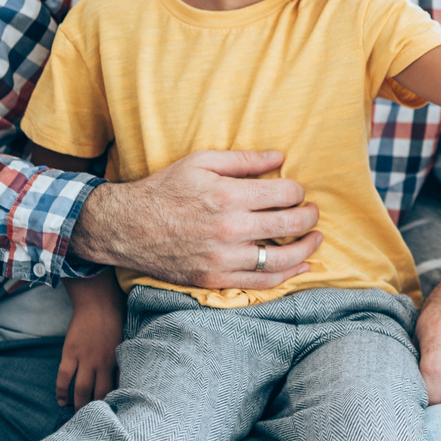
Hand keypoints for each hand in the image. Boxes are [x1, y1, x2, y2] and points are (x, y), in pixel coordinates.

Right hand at [57, 282, 122, 407]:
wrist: (98, 303)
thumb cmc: (115, 321)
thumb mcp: (125, 343)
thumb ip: (123, 361)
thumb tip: (126, 380)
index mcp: (118, 361)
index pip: (117, 388)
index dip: (115, 402)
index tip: (115, 414)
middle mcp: (103, 363)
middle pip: (100, 394)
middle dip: (97, 409)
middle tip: (94, 420)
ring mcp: (85, 359)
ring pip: (81, 389)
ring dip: (79, 405)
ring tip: (78, 415)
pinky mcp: (70, 354)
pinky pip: (64, 377)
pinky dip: (61, 391)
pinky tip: (62, 402)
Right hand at [69, 150, 322, 289]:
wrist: (125, 227)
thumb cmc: (164, 190)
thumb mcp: (200, 162)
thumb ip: (243, 160)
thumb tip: (280, 157)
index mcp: (228, 196)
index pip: (285, 195)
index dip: (298, 191)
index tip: (297, 191)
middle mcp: (229, 229)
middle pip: (289, 225)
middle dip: (309, 218)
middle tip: (313, 213)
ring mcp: (223, 259)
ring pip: (280, 259)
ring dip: (305, 249)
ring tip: (315, 239)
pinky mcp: (214, 279)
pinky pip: (260, 283)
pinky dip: (285, 276)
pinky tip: (298, 266)